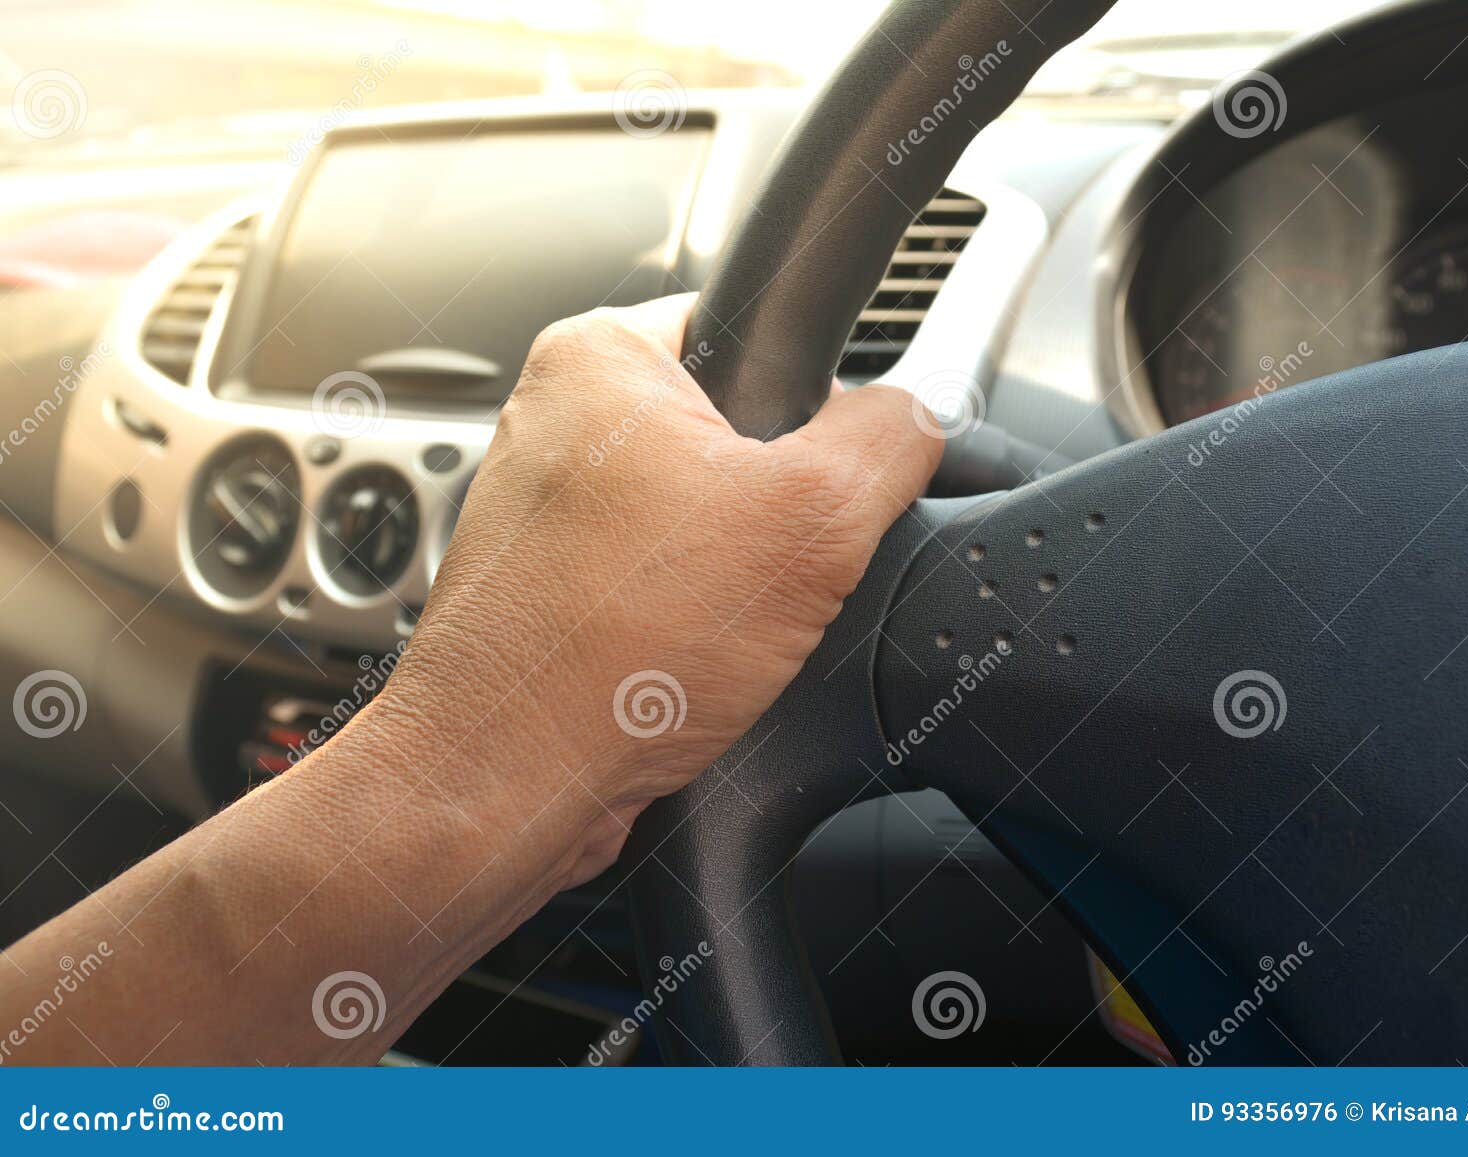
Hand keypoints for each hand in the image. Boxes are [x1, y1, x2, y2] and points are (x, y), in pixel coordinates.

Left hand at [375, 294, 942, 883]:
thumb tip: (916, 419)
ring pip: (703, 522)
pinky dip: (689, 620)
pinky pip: (661, 583)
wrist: (507, 783)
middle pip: (736, 436)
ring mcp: (548, 509)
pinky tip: (684, 660)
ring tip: (716, 623)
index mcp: (600, 356)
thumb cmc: (609, 652)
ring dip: (736, 575)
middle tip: (770, 566)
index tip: (821, 471)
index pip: (756, 329)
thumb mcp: (810, 520)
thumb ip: (888, 440)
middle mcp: (557, 419)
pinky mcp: (551, 587)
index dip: (816, 406)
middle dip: (776, 509)